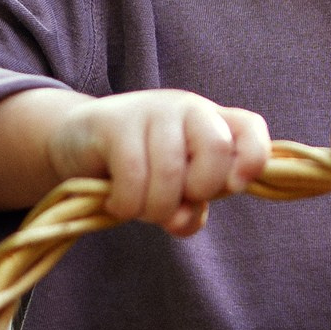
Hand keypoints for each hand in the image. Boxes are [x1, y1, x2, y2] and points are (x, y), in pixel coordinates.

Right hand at [51, 90, 270, 236]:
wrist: (77, 143)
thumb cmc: (137, 169)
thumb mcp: (173, 191)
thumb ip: (189, 209)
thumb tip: (182, 221)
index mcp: (211, 122)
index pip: (250, 127)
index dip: (253, 158)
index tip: (234, 188)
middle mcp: (187, 108)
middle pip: (216, 146)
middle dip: (199, 189)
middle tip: (174, 202)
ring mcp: (151, 110)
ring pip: (171, 169)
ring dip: (156, 207)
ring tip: (139, 210)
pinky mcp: (114, 122)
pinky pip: (133, 174)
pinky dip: (127, 203)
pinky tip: (118, 205)